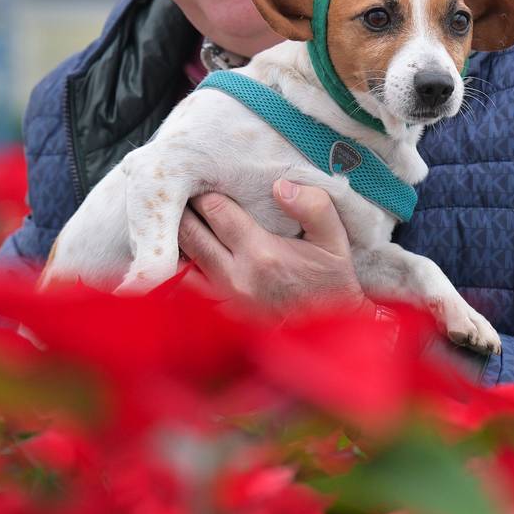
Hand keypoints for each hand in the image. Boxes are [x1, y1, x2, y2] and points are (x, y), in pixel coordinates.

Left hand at [177, 178, 369, 312]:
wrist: (329, 334)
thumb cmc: (331, 282)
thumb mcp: (334, 239)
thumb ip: (314, 206)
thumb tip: (280, 186)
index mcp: (263, 254)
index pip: (215, 211)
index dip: (205, 192)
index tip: (205, 180)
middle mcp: (237, 277)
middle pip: (189, 232)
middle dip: (184, 209)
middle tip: (186, 193)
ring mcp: (224, 298)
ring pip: (182, 259)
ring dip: (179, 236)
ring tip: (183, 217)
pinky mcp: (220, 312)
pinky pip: (187, 284)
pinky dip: (182, 263)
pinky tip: (187, 249)